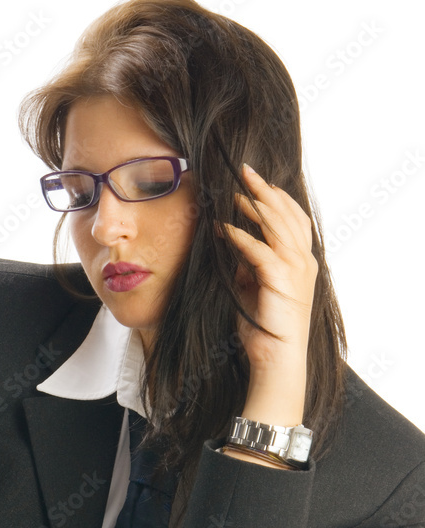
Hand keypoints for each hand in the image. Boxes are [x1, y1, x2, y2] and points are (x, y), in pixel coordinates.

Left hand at [215, 163, 317, 373]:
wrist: (276, 356)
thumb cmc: (264, 326)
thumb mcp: (253, 287)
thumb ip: (247, 264)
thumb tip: (231, 242)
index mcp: (302, 262)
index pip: (294, 219)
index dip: (278, 197)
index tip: (258, 183)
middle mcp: (303, 261)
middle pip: (286, 214)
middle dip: (264, 190)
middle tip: (245, 172)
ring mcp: (295, 269)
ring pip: (276, 225)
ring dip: (253, 207)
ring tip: (234, 195)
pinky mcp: (280, 279)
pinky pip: (258, 249)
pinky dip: (240, 237)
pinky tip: (224, 230)